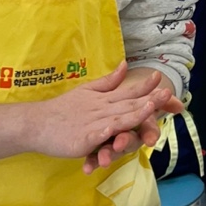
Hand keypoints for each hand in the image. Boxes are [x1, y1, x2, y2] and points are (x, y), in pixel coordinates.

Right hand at [23, 63, 178, 171]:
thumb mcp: (88, 91)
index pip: (128, 92)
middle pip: (128, 105)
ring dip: (133, 114)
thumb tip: (126, 65)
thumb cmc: (63, 109)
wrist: (37, 123)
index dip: (145, 86)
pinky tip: (114, 130)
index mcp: (104, 100)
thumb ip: (108, 82)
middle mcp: (101, 110)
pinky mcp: (82, 140)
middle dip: (149, 99)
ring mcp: (92, 124)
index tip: (161, 76)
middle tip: (168, 93)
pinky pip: (95, 137)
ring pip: (117, 120)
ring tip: (149, 109)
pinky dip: (104, 133)